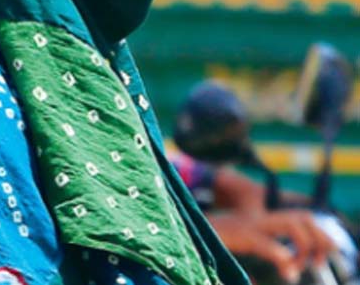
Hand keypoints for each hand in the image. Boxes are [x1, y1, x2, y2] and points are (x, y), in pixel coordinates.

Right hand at [209, 210, 336, 282]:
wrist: (175, 230)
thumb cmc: (198, 243)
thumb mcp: (230, 250)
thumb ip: (246, 258)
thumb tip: (256, 281)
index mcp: (257, 222)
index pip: (302, 217)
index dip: (316, 235)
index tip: (313, 260)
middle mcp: (256, 219)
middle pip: (304, 216)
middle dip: (318, 240)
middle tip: (312, 263)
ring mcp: (248, 224)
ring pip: (292, 223)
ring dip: (302, 247)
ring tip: (293, 269)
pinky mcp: (238, 234)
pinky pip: (266, 242)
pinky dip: (281, 256)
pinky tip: (286, 271)